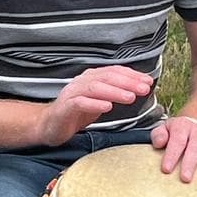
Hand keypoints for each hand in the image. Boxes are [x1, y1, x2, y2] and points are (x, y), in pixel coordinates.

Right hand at [38, 66, 152, 146]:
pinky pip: (80, 103)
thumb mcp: (98, 101)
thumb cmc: (75, 113)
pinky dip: (94, 104)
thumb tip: (137, 88)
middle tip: (143, 88)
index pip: (114, 72)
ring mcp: (72, 94)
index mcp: (91, 79)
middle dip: (127, 82)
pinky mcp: (65, 108)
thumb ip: (113, 93)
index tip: (148, 81)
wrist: (49, 125)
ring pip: (94, 88)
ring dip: (114, 91)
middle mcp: (81, 82)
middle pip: (106, 77)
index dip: (132, 75)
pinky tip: (107, 107)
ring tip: (130, 97)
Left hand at [150, 115, 196, 182]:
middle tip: (185, 178)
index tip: (166, 169)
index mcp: (182, 126)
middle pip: (195, 147)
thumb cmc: (177, 132)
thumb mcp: (165, 128)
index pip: (177, 141)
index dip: (172, 155)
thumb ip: (158, 135)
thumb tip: (159, 143)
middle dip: (190, 163)